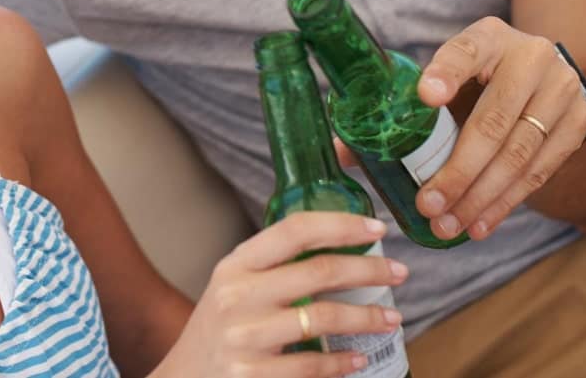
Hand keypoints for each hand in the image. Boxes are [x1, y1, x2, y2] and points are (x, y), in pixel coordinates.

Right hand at [156, 213, 407, 377]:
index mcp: (236, 264)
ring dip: (367, 317)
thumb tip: (340, 243)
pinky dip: (343, 362)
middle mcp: (238, 295)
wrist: (186, 377)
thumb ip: (274, 265)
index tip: (378, 228)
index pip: (294, 230)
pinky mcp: (251, 375)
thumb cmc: (222, 326)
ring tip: (392, 319)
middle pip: (318, 271)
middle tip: (399, 273)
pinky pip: (312, 366)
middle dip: (370, 270)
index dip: (341, 224)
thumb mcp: (235, 285)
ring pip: (321, 318)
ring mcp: (244, 337)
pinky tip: (358, 357)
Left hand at [415, 17, 585, 240]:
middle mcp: (531, 57)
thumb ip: (404, 107)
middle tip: (428, 204)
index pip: (464, 51)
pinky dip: (507, 202)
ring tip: (448, 224)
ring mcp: (562, 90)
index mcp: (489, 36)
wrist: (548, 77)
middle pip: (492, 121)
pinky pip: (540, 171)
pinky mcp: (580, 121)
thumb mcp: (451, 77)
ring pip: (518, 153)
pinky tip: (480, 224)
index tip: (425, 97)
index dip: (445, 73)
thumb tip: (343, 150)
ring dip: (481, 196)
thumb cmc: (481, 80)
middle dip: (458, 170)